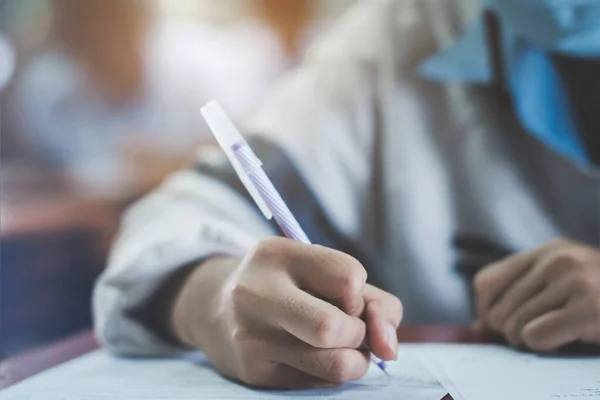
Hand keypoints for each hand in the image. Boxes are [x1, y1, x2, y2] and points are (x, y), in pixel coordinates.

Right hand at [171, 237, 402, 388]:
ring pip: (336, 365)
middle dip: (358, 332)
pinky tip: (314, 356)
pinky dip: (332, 372)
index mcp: (278, 255)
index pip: (351, 278)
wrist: (215, 307)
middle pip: (334, 328)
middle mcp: (257, 294)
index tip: (343, 294)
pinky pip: (320, 384)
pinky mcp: (254, 373)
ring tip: (339, 345)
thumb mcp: (324, 273)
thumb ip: (375, 302)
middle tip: (347, 327)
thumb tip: (390, 350)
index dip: (358, 293)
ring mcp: (251, 338)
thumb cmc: (287, 285)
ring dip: (354, 358)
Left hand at [474, 239, 599, 351]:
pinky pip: (534, 336)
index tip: (504, 324)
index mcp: (548, 250)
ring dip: (530, 341)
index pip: (485, 282)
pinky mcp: (589, 308)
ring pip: (514, 327)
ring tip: (557, 335)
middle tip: (538, 333)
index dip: (486, 311)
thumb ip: (520, 297)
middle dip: (511, 332)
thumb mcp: (563, 286)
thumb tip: (477, 328)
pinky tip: (568, 339)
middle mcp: (557, 259)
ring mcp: (574, 280)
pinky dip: (545, 345)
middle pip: (497, 311)